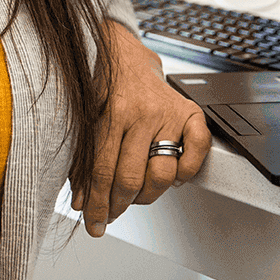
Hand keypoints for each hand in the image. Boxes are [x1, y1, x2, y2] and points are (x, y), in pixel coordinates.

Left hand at [71, 20, 207, 237]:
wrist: (125, 55)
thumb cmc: (102, 90)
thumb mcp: (84, 118)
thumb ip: (82, 158)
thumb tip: (82, 202)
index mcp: (110, 114)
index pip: (101, 171)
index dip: (97, 203)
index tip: (94, 223)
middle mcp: (140, 114)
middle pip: (131, 176)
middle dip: (119, 205)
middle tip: (113, 215)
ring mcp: (167, 114)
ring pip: (163, 172)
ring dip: (149, 194)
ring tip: (138, 195)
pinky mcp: (190, 113)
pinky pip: (197, 153)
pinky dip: (187, 172)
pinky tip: (173, 177)